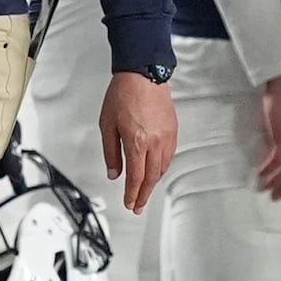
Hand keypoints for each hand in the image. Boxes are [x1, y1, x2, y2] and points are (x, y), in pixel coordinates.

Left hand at [98, 72, 177, 212]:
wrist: (143, 75)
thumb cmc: (124, 94)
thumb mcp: (107, 124)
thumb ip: (110, 152)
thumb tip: (113, 173)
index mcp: (137, 142)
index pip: (136, 177)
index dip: (132, 194)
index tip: (130, 203)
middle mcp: (155, 143)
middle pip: (151, 178)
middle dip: (144, 194)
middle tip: (138, 205)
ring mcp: (166, 137)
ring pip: (161, 169)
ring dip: (153, 182)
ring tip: (144, 190)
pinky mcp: (173, 131)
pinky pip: (169, 156)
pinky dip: (161, 168)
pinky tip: (156, 170)